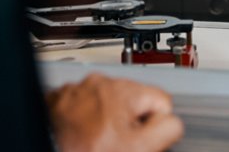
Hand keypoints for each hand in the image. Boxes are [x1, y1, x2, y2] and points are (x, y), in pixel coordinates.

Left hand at [46, 73, 183, 151]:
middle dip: (128, 123)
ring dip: (105, 121)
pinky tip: (79, 136)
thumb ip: (168, 129)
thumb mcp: (139, 148)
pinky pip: (81, 108)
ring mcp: (75, 91)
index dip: (153, 127)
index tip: (139, 141)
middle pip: (132, 102)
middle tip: (115, 145)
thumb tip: (172, 121)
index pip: (160, 102)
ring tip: (94, 142)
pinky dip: (82, 121)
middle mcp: (98, 83)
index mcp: (122, 90)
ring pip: (105, 105)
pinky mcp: (57, 100)